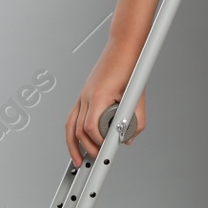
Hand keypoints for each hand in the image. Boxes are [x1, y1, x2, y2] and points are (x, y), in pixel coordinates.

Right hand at [65, 47, 144, 162]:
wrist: (123, 46)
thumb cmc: (130, 66)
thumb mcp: (137, 95)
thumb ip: (136, 119)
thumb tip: (128, 139)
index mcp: (98, 95)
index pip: (89, 127)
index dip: (96, 143)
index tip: (105, 153)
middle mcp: (86, 96)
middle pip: (77, 129)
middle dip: (84, 149)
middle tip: (96, 160)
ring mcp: (83, 94)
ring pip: (70, 124)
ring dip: (72, 144)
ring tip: (77, 160)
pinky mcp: (84, 94)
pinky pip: (73, 116)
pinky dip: (73, 130)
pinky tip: (79, 139)